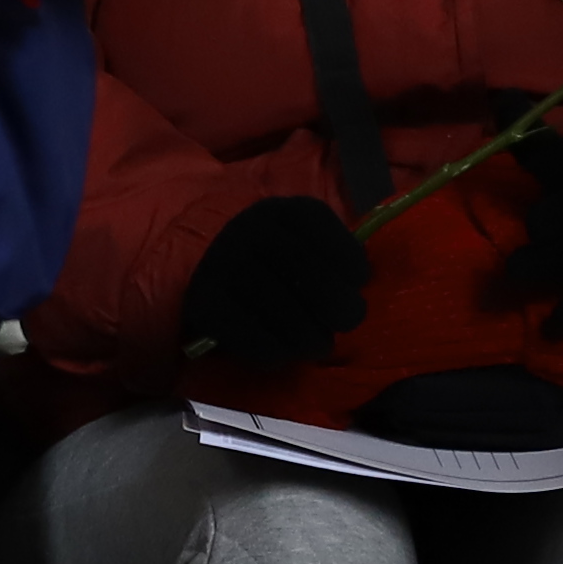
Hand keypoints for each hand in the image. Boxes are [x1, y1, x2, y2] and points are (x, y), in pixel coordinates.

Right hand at [178, 196, 372, 363]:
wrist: (197, 264)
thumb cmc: (267, 258)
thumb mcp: (296, 236)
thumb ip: (328, 251)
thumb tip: (365, 278)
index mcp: (280, 210)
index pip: (320, 226)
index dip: (348, 258)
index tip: (359, 281)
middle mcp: (249, 231)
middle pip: (305, 271)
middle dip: (337, 304)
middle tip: (346, 322)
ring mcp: (223, 265)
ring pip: (281, 309)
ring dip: (309, 337)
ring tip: (318, 345)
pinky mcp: (205, 303)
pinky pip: (250, 336)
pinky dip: (274, 351)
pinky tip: (284, 353)